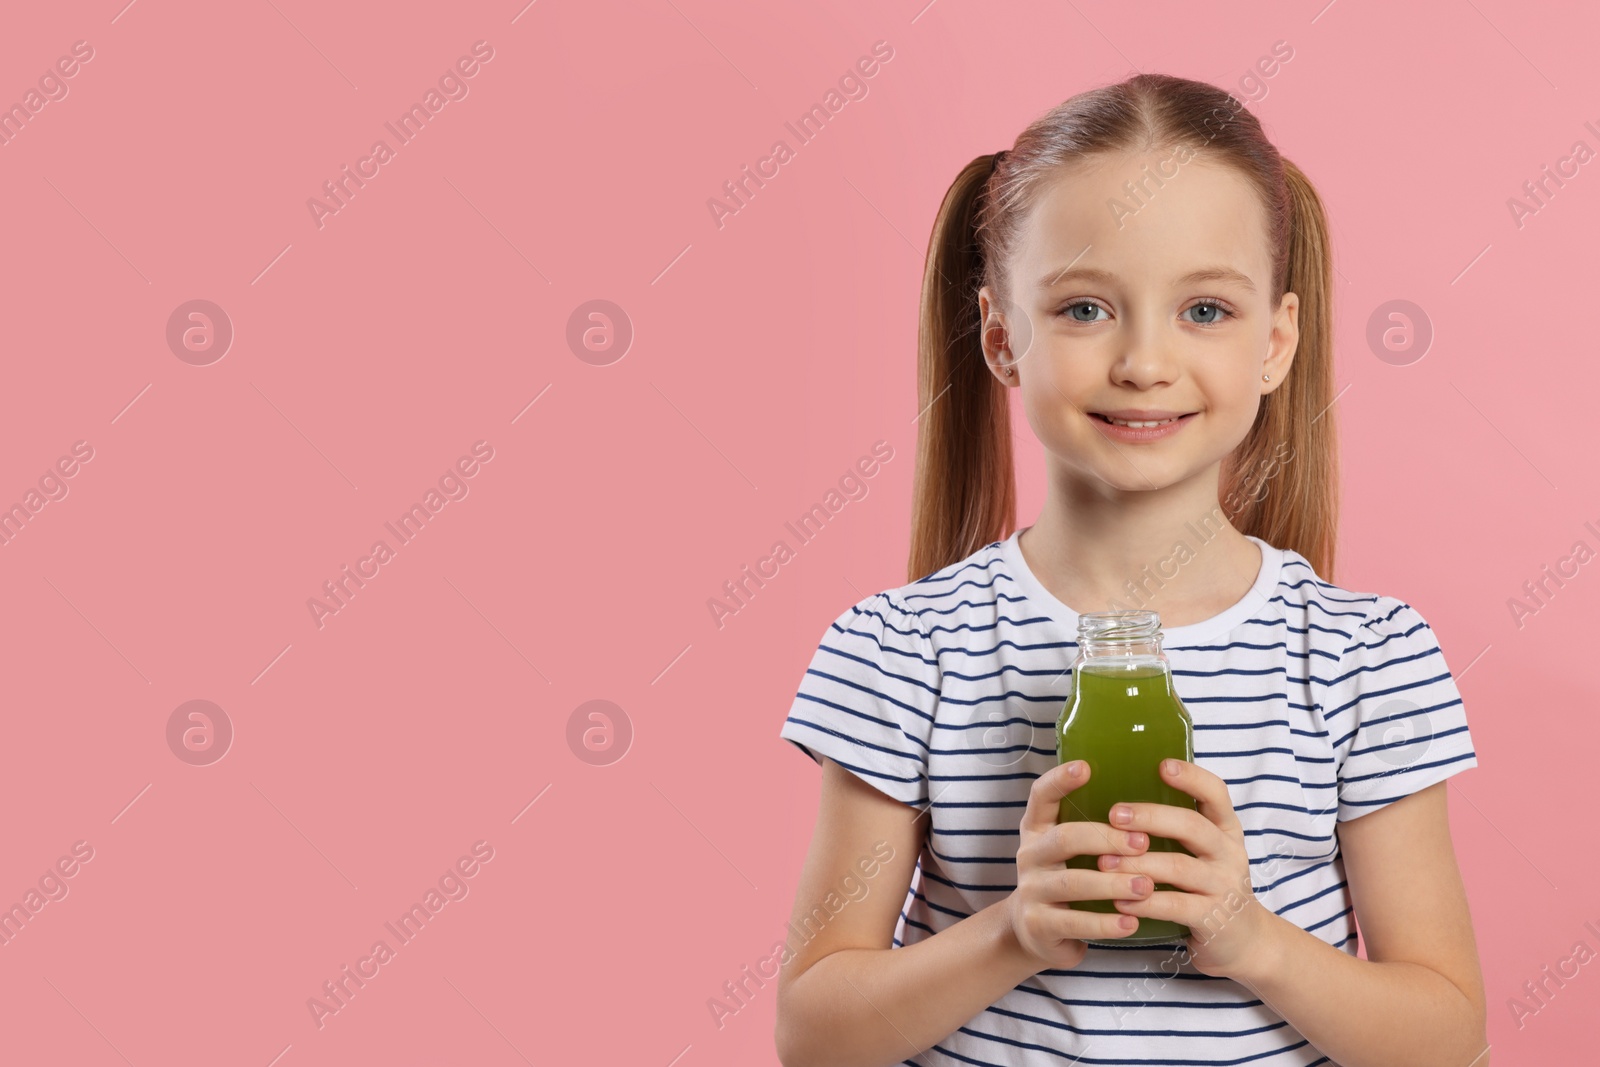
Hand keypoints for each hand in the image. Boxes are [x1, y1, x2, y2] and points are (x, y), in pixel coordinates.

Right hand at [1006, 759, 1156, 971]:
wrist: (1036, 932)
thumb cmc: (1067, 879)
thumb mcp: (1069, 851)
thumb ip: (1094, 828)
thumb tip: (1148, 802)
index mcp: (1038, 829)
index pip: (1041, 796)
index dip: (1060, 780)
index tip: (1086, 767)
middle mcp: (1030, 855)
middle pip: (1065, 838)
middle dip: (1106, 839)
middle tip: (1143, 843)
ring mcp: (1031, 890)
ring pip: (1073, 882)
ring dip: (1113, 883)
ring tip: (1146, 886)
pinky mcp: (1039, 924)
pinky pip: (1075, 923)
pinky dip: (1105, 923)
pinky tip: (1131, 922)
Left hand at [1097, 758, 1278, 978]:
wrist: (1244, 942)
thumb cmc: (1210, 886)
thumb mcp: (1205, 852)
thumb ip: (1178, 827)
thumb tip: (1121, 801)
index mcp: (1225, 829)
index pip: (1215, 793)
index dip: (1191, 777)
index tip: (1162, 765)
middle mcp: (1228, 853)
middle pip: (1191, 826)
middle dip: (1150, 817)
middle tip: (1114, 814)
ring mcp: (1224, 886)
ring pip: (1179, 867)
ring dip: (1137, 863)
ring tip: (1103, 863)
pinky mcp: (1214, 918)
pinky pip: (1175, 906)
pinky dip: (1144, 903)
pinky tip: (1119, 901)